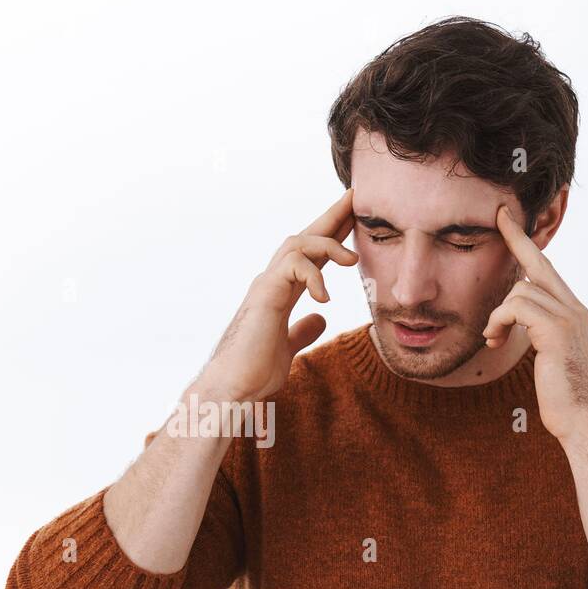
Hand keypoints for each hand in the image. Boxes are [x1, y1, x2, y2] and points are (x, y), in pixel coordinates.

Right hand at [198, 188, 357, 401]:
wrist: (231, 389)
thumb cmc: (252, 372)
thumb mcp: (287, 348)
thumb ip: (302, 330)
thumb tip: (320, 317)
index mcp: (279, 293)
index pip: (309, 256)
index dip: (332, 236)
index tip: (354, 218)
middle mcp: (271, 282)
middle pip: (303, 237)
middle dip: (331, 217)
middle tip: (356, 199)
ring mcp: (265, 286)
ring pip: (297, 243)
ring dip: (328, 245)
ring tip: (352, 261)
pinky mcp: (264, 295)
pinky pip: (293, 266)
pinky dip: (314, 276)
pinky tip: (325, 298)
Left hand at [484, 205, 587, 449]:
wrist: (580, 420)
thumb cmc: (561, 396)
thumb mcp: (548, 356)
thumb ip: (538, 331)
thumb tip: (516, 318)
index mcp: (574, 312)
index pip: (548, 269)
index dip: (528, 243)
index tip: (509, 219)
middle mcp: (576, 308)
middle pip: (539, 264)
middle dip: (516, 238)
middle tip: (498, 215)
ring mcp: (570, 317)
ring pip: (520, 290)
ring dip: (497, 314)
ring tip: (492, 338)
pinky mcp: (557, 330)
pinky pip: (517, 307)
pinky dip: (499, 321)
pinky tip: (495, 341)